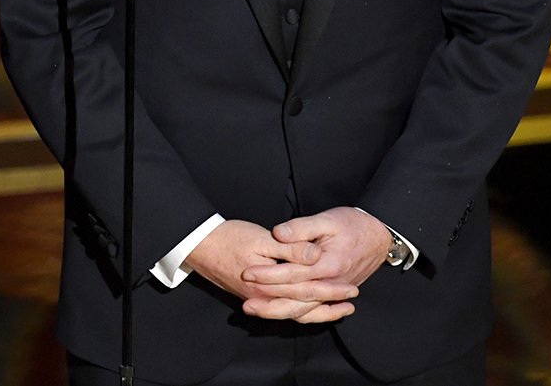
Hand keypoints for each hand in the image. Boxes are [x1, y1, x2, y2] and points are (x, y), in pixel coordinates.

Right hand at [184, 219, 358, 323]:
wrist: (198, 244)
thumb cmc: (228, 238)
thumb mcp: (261, 238)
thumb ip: (290, 249)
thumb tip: (315, 256)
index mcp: (269, 285)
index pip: (307, 291)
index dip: (331, 289)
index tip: (350, 287)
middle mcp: (265, 299)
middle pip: (304, 306)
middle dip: (329, 303)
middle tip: (352, 299)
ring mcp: (258, 300)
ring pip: (294, 312)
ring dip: (317, 311)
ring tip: (338, 310)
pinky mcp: (254, 297)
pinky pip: (283, 309)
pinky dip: (300, 310)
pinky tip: (308, 306)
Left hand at [240, 207, 392, 318]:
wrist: (380, 235)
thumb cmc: (352, 224)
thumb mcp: (327, 219)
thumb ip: (302, 227)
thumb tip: (278, 233)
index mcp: (327, 265)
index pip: (292, 274)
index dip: (268, 275)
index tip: (247, 274)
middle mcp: (331, 283)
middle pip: (296, 299)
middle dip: (269, 302)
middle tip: (246, 304)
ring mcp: (335, 291)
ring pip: (305, 310)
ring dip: (280, 312)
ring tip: (257, 311)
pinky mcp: (335, 292)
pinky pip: (316, 310)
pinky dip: (299, 314)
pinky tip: (282, 314)